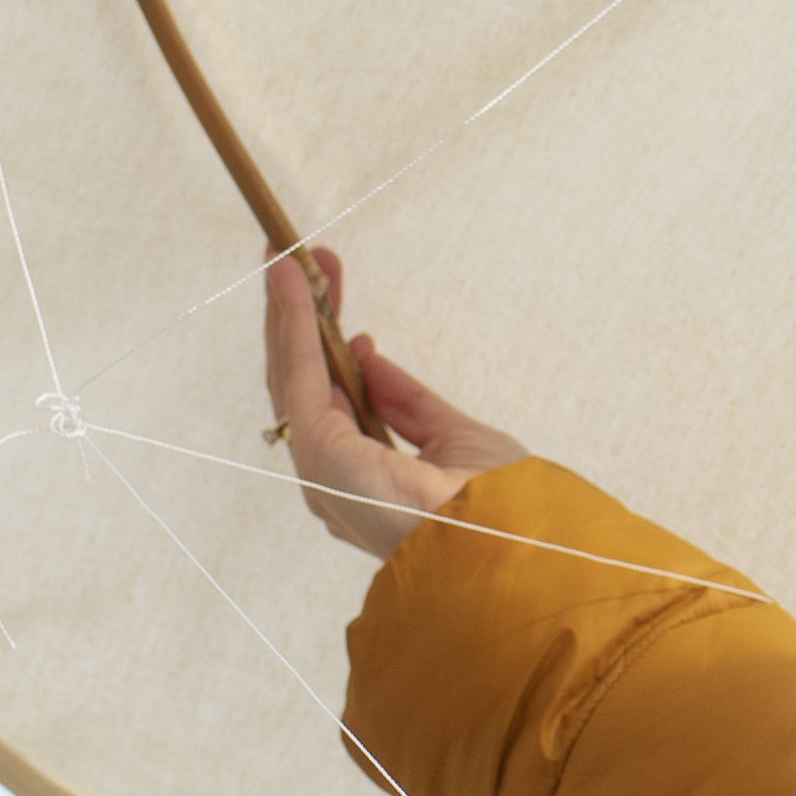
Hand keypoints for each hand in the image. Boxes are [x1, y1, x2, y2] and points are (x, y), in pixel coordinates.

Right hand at [263, 247, 528, 549]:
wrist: (509, 539)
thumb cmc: (496, 505)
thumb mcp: (452, 436)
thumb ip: (406, 401)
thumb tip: (369, 359)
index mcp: (363, 480)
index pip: (334, 400)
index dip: (328, 343)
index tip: (331, 293)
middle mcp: (333, 479)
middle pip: (305, 383)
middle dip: (302, 317)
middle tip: (299, 259)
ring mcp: (321, 469)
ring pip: (292, 375)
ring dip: (287, 312)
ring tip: (285, 256)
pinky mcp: (320, 452)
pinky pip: (299, 375)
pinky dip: (291, 324)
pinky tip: (290, 282)